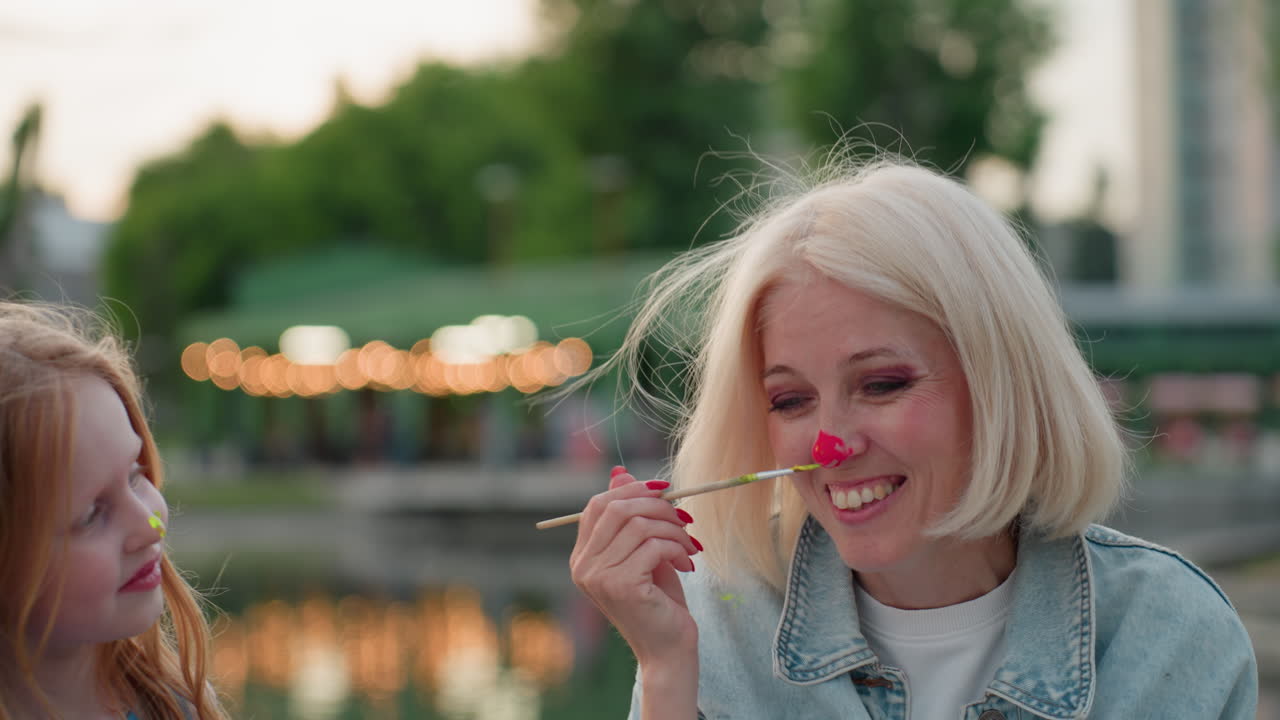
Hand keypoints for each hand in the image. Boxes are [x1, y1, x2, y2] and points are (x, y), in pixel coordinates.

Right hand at [569, 466, 701, 667]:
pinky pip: (653, 545)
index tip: (664, 491)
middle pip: (617, 509)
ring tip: (690, 546)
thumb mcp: (644, 551)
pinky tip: (688, 564)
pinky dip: (677, 548)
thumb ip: (631, 517)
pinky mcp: (621, 585)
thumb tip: (619, 471)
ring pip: (640, 525)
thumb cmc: (659, 600)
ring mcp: (598, 576)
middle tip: (685, 518)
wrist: (668, 650)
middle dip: (658, 506)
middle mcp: (583, 566)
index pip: (597, 505)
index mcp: (582, 557)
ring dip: (674, 530)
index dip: (630, 489)